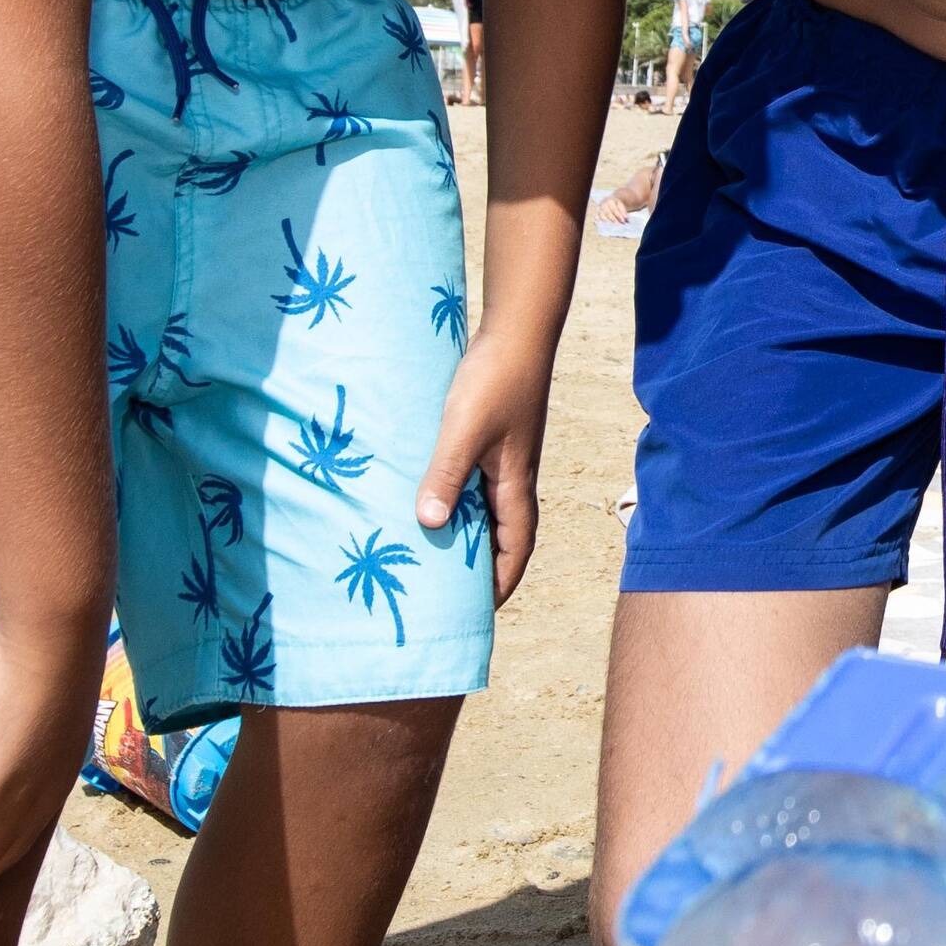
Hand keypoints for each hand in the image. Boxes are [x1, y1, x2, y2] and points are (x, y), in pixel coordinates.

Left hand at [418, 349, 552, 605]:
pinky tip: (430, 499)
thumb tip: (429, 524)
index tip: (477, 613)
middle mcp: (514, 479)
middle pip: (502, 537)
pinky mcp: (491, 439)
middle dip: (482, 568)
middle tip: (449, 595)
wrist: (516, 332)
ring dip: (468, 534)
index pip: (515, 550)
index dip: (500, 583)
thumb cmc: (494, 380)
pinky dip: (458, 501)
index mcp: (516, 486)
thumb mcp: (464, 430)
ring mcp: (503, 459)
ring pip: (487, 511)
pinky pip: (475, 485)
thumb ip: (446, 475)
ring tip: (434, 555)